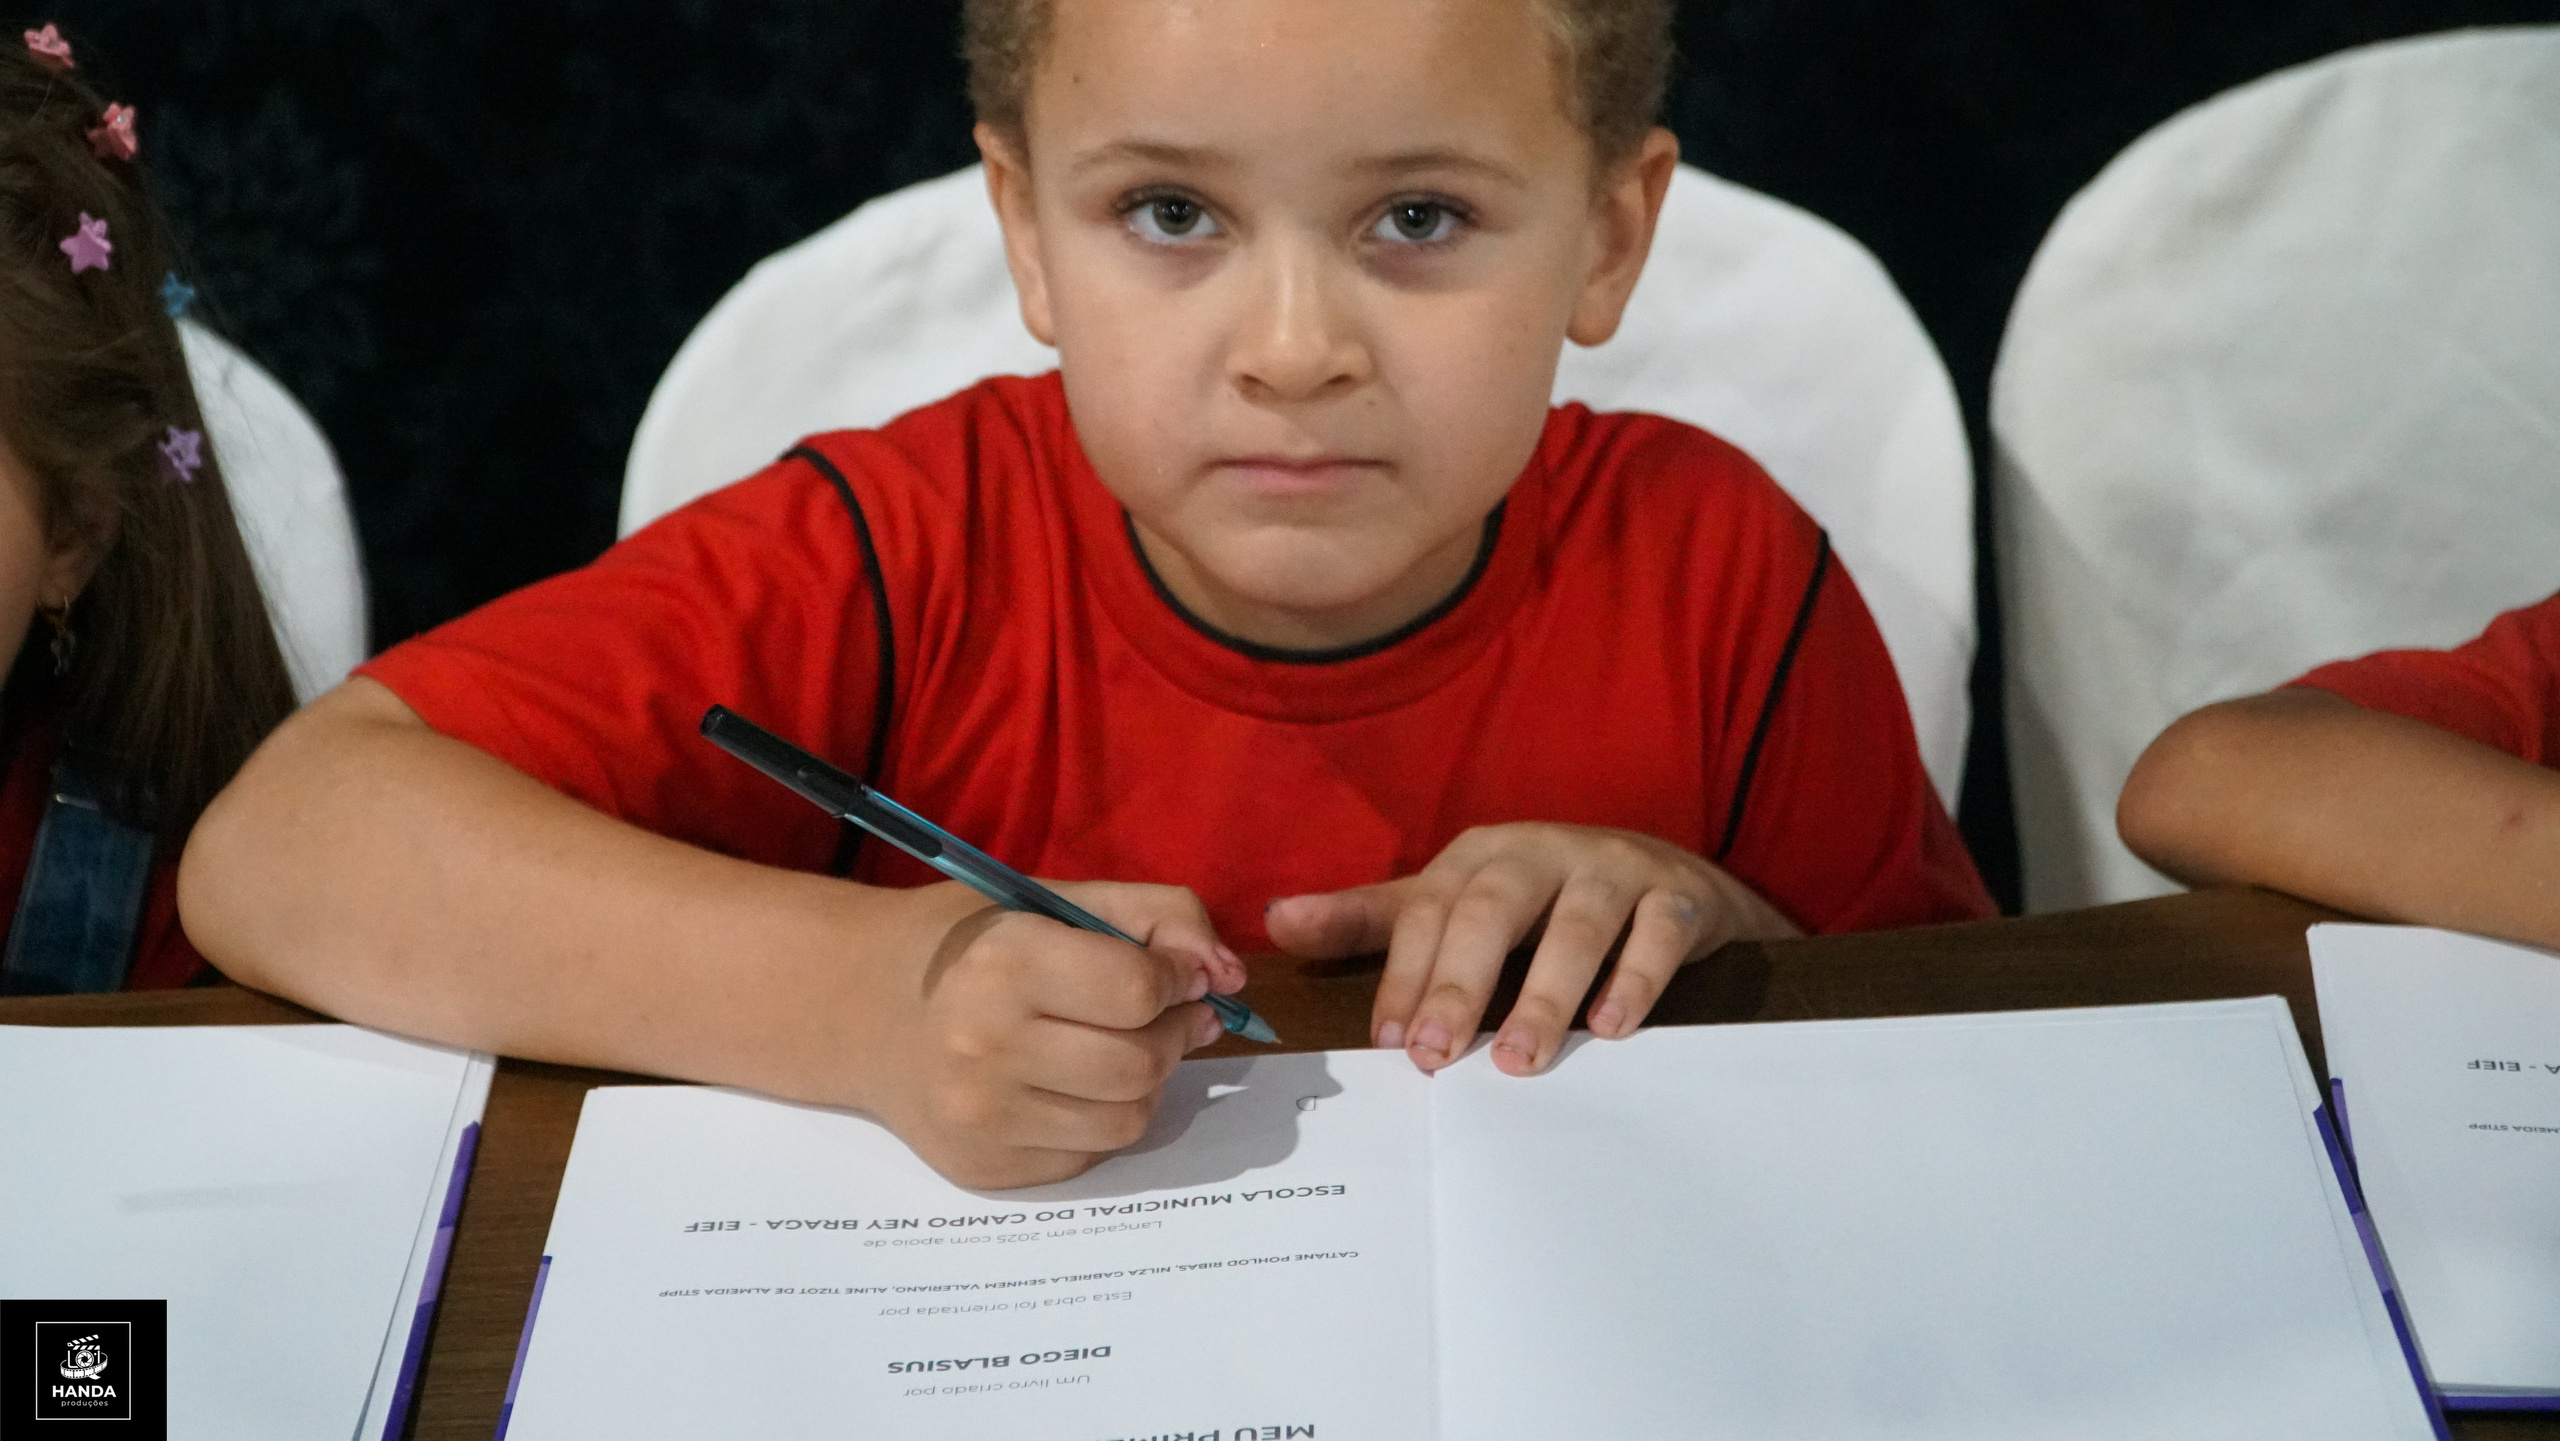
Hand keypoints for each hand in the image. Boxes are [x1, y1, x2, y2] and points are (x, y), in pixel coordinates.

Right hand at [854, 879, 1245, 1189]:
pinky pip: (1089, 1155)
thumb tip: (1229, 975)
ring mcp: (982, 1118)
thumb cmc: (967, 943)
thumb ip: (1156, 916)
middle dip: (1172, 1034)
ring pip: (1129, 1119)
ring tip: (1113, 1046)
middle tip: (1157, 1013)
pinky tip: (1065, 1084)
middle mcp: (986, 1047)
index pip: (1140, 990)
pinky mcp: (984, 1169)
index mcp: (1004, 963)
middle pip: (1143, 1063)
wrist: (860, 1010)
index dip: (1177, 980)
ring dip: (1145, 1083)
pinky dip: (1099, 1119)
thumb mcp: (1053, 899)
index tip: (1171, 973)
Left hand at [1266, 824, 1797, 1076]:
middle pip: (1492, 910)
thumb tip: (1277, 921)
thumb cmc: (1544, 898)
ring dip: (1544, 996)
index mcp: (1480, 854)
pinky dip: (1634, 980)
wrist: (1669, 880)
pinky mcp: (1676, 896)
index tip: (1388, 1042)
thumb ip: (1372, 920)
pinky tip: (1611, 1029)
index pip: (1430, 910)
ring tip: (1517, 1060)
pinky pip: (1657, 934)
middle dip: (1459, 985)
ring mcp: (1613, 869)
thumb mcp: (1456, 902)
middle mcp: (1542, 852)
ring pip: (1576, 926)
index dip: (1405, 974)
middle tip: (1434, 1056)